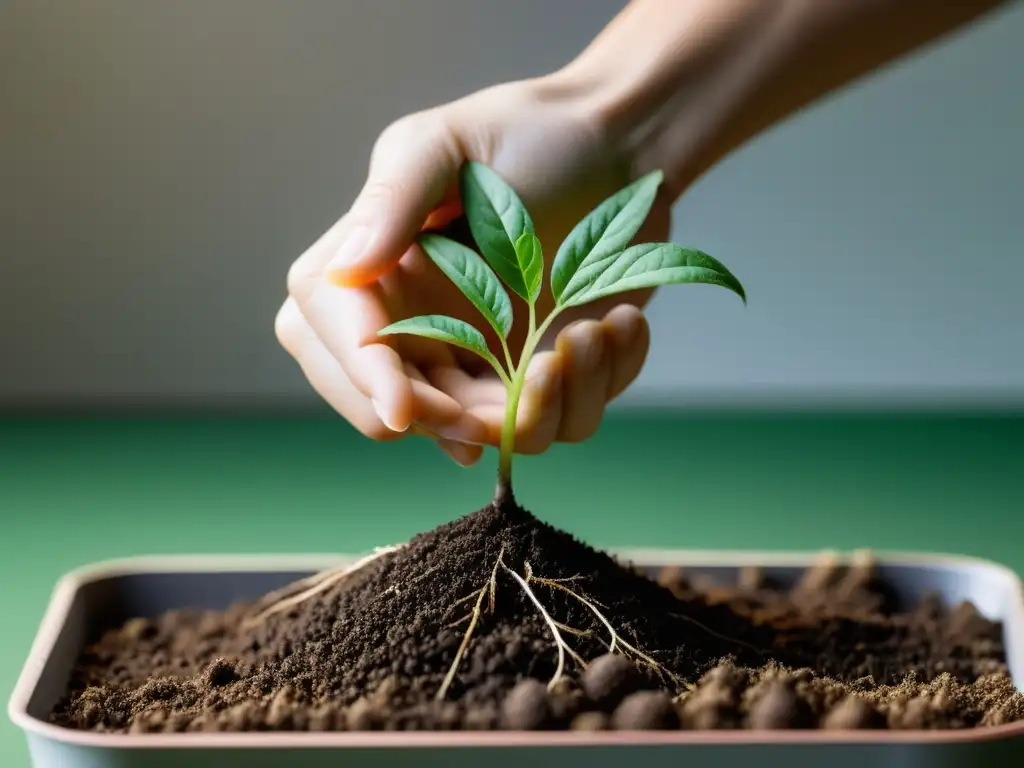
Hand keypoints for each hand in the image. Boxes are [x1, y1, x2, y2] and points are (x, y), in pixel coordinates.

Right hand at [276, 75, 671, 465]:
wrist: (618, 145)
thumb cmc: (526, 132)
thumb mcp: (442, 145)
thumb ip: (389, 204)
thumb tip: (341, 273)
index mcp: (372, 273)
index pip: (333, 343)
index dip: (362, 382)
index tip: (399, 408)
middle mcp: (414, 326)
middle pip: (391, 411)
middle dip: (444, 420)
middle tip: (500, 403)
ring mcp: (479, 357)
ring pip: (483, 431)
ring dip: (542, 403)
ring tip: (589, 333)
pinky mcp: (538, 374)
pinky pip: (557, 420)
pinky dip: (594, 386)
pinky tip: (620, 325)